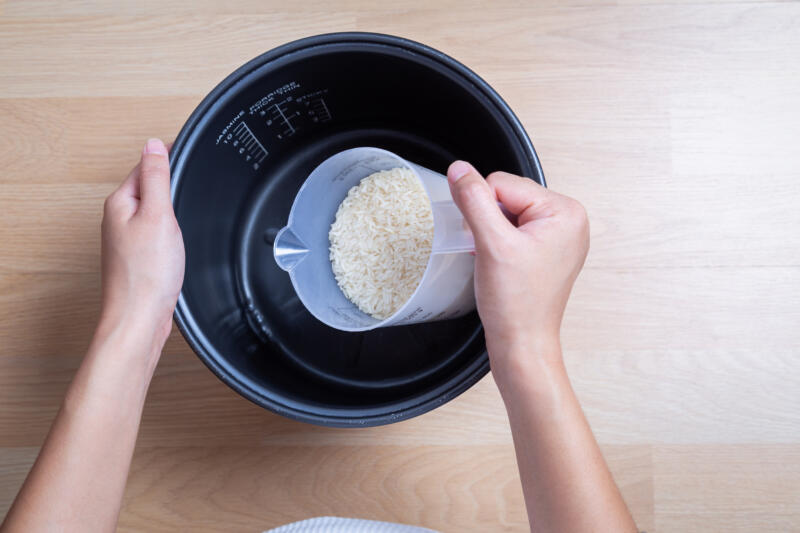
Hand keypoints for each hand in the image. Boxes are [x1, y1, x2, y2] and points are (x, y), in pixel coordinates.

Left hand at [100, 138, 184, 345]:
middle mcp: (119, 219)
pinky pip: (154, 230)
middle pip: (146, 186)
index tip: (187, 148)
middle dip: (166, 177)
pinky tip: (178, 234)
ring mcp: (127, 239)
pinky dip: (169, 225)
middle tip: (189, 166)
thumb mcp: (158, 215)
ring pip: (151, 209)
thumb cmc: (147, 274)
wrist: (140, 317)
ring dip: (168, 202)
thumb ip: (157, 178)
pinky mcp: (138, 257)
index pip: (144, 166)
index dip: (167, 157)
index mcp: (120, 203)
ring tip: (185, 196)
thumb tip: (154, 144)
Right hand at [446, 161, 588, 364]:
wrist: (522, 345)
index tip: (490, 242)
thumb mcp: (491, 244)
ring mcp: (558, 236)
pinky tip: (501, 265)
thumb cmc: (517, 304)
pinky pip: (512, 229)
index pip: (503, 182)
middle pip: (506, 195)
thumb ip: (474, 200)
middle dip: (489, 222)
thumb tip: (459, 169)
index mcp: (565, 211)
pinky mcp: (547, 250)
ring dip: (492, 233)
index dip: (483, 210)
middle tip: (494, 254)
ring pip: (506, 213)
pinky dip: (498, 243)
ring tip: (499, 262)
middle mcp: (568, 220)